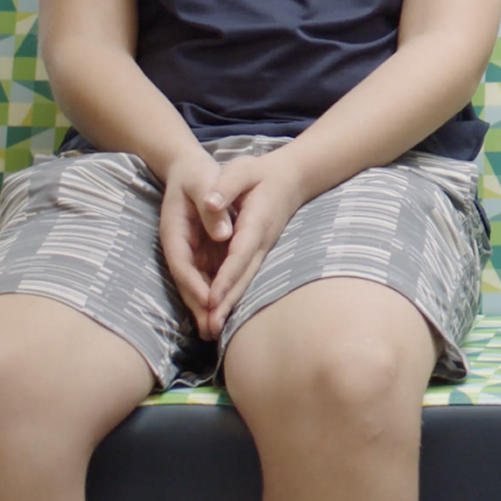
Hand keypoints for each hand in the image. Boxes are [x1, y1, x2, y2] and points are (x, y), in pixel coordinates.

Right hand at [157, 150, 229, 336]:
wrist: (189, 169)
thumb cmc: (197, 173)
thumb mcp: (203, 180)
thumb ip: (211, 205)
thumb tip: (224, 234)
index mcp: (175, 230)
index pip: (182, 262)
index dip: (193, 283)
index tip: (207, 301)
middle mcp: (179, 245)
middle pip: (186, 281)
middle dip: (197, 306)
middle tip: (211, 330)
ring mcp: (188, 251)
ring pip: (195, 284)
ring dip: (203, 307)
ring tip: (214, 332)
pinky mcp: (200, 252)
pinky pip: (205, 277)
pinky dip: (212, 295)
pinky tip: (220, 313)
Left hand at [158, 148, 316, 339]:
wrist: (291, 178)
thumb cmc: (261, 173)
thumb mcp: (242, 169)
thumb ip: (226, 185)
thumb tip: (209, 203)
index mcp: (256, 221)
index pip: (240, 253)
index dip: (227, 276)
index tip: (212, 297)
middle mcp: (261, 241)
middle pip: (244, 276)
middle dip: (227, 302)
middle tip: (211, 327)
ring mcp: (262, 250)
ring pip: (245, 281)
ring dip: (230, 306)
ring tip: (212, 330)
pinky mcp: (258, 254)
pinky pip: (244, 278)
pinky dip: (232, 297)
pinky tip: (219, 314)